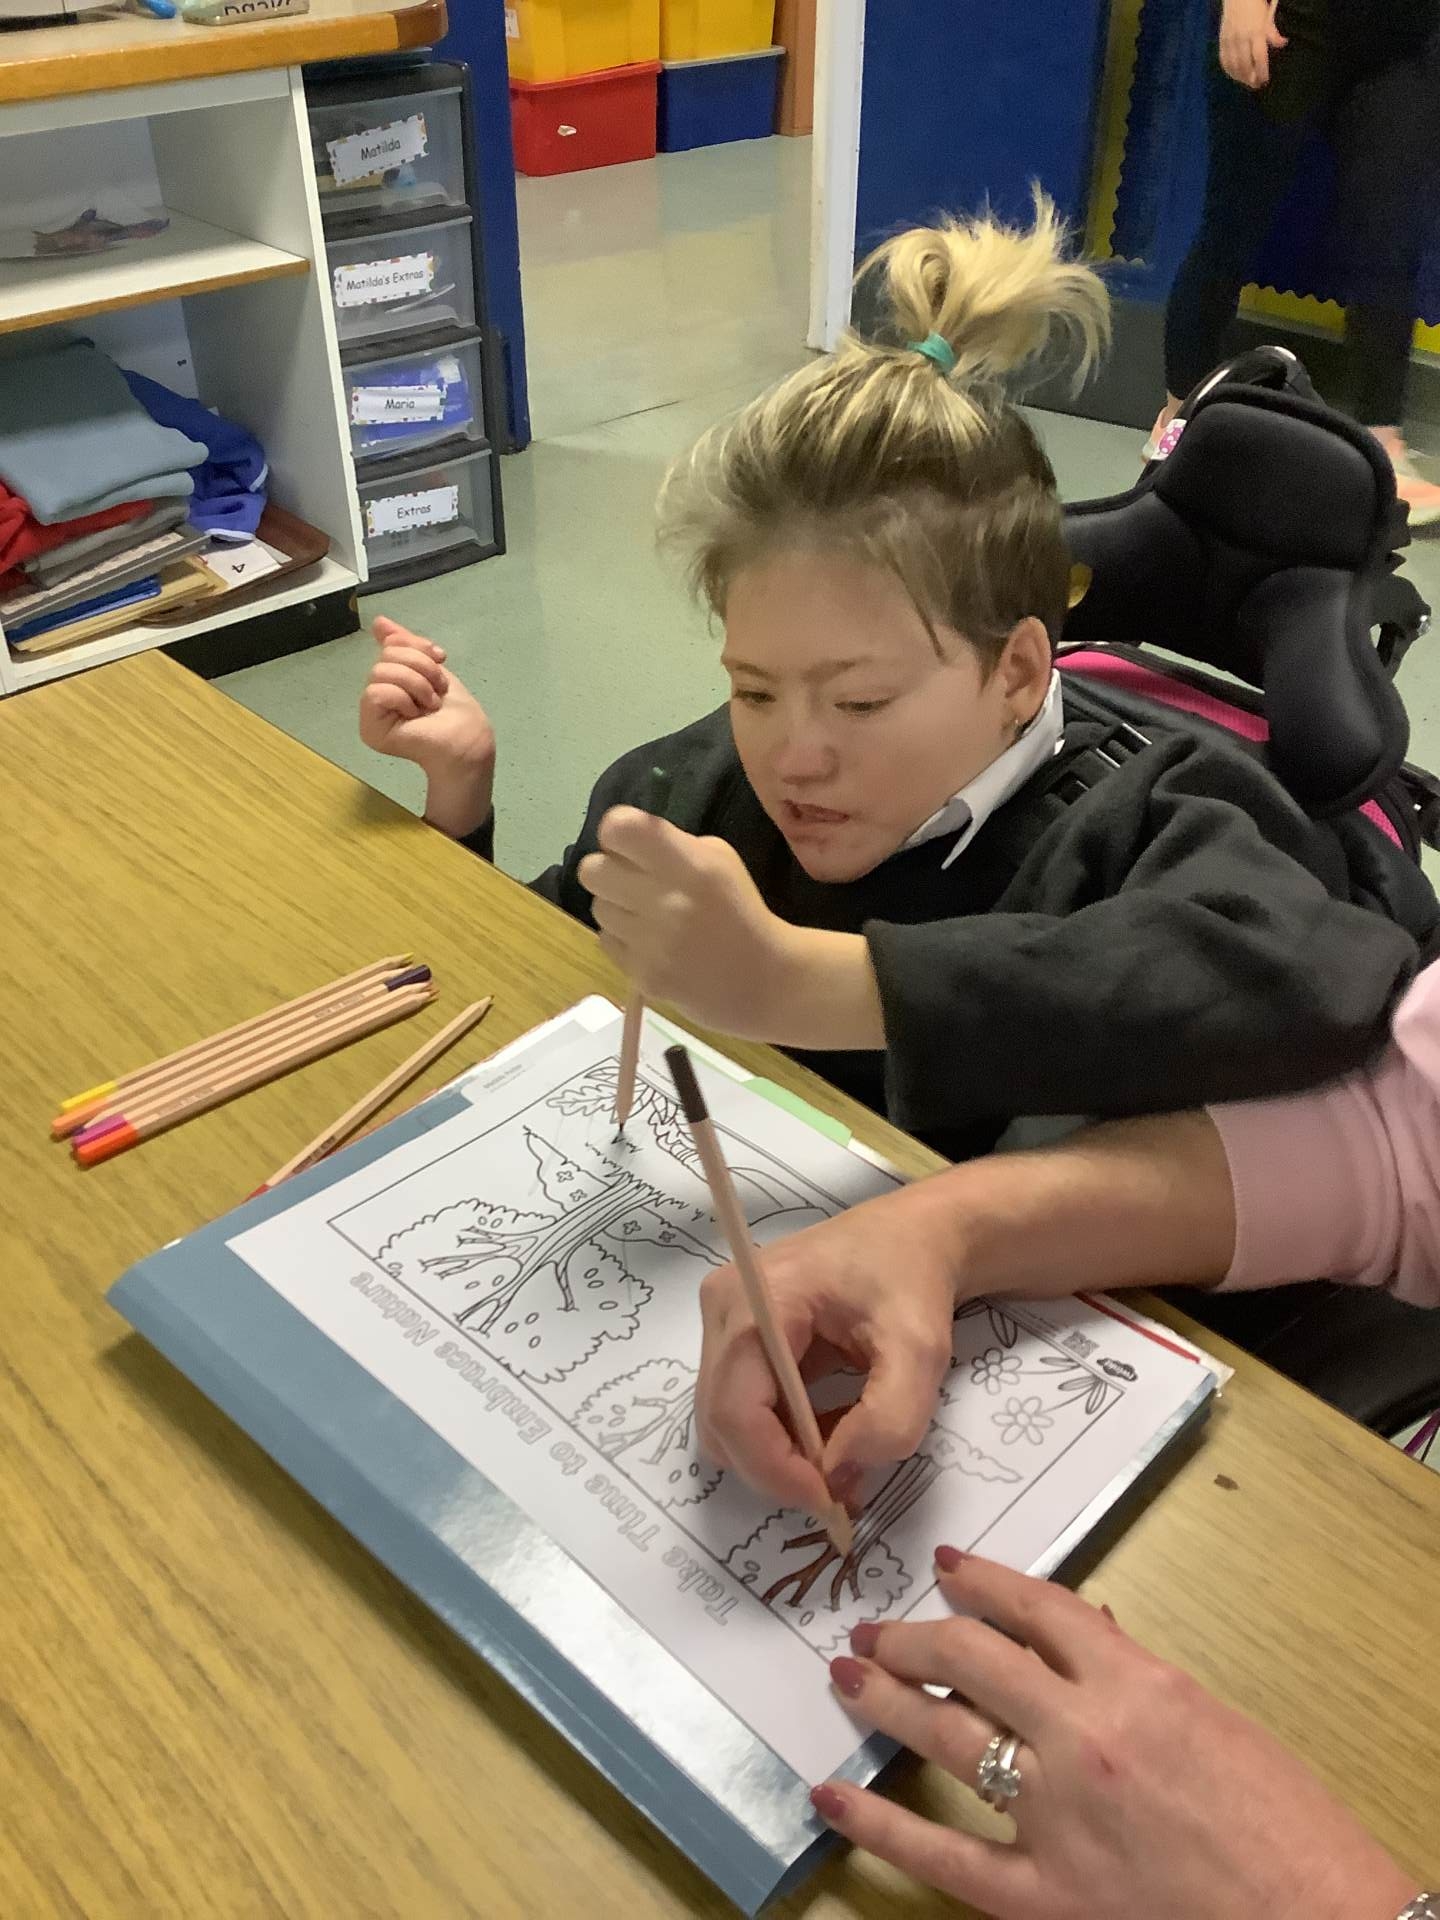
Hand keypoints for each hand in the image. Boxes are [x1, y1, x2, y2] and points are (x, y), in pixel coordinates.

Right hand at [359, 618, 495, 838]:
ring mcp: (371, 713)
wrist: (468, 741)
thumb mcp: (431, 668)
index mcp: (392, 679)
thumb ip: (405, 645)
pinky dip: (402, 698)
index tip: (440, 658)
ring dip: (416, 684)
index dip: (417, 646)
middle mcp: (377, 695)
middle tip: (437, 691)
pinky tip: (415, 715)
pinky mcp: (370, 728)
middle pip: (386, 656)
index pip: (391, 645)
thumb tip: (378, 621)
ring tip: (429, 704)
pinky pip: (375, 692)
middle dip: (421, 667)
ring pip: (380, 671)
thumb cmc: (455, 711)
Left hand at [578, 810, 801, 1036]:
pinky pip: (607, 941)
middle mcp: (666, 900)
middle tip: (630, 882)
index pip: (619, 829)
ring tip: (648, 917)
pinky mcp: (642, 974)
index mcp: (690, 864)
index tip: (630, 845)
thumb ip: (673, 845)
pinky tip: (652, 944)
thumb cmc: (740, 911)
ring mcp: (651, 942)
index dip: (616, 832)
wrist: (764, 980)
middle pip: (592, 870)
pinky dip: (624, 939)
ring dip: (618, 907)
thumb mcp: (721, 860)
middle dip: (607, 871)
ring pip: (598, 907)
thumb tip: (627, 844)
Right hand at [695, 1183, 962, 1511]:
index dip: (775, 1469)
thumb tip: (836, 1475)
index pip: (736, 1408)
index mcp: (759, 1299)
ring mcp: (721, 1319)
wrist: (910, 1237)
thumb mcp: (921, 1351)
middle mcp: (723, 1306)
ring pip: (726, 1421)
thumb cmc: (913, 1280)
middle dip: (777, 1467)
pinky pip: (739, 1406)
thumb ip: (889, 1419)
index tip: (830, 1500)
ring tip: (842, 1447)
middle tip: (840, 1488)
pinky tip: (827, 1421)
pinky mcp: (732, 1334)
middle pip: (722, 1421)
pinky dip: (780, 1433)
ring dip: (779, 1453)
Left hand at [812, 1552, 1417, 1919]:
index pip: (1037, 1610)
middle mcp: (1084, 1736)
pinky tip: (834, 1794)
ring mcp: (1056, 1815)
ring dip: (888, 1698)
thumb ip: (1137, 1677)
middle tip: (879, 1629)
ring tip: (850, 1673)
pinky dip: (879, 1822)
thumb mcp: (1214, 1723)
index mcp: (1137, 1684)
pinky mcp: (1044, 1897)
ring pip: (945, 1736)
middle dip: (916, 1637)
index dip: (985, 1584)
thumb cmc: (1289, 1830)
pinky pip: (942, 1852)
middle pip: (972, 1660)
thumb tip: (1082, 1634)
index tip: (951, 1572)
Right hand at [1219, 0, 1286, 87]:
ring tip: (1246, 82)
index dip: (1262, 71)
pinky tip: (1234, 75)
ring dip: (1239, 77)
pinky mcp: (1222, 41)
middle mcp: (1241, 38)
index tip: (1265, 80)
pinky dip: (1229, 70)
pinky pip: (1224, 60)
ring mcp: (1230, 40)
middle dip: (1250, 78)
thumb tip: (1282, 44)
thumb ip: (1273, 32)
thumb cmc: (1255, 5)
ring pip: (1233, 65)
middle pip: (1245, 65)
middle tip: (1256, 85)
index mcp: (1255, 32)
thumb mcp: (1267, 16)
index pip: (1259, 57)